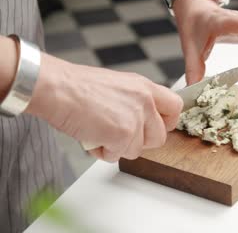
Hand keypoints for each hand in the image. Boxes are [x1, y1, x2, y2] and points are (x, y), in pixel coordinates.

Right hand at [26, 54, 182, 162]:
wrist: (57, 88)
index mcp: (145, 87)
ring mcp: (136, 118)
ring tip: (99, 132)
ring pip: (137, 150)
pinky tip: (91, 136)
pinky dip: (102, 152)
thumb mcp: (118, 86)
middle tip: (119, 135)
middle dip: (139, 142)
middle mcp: (145, 101)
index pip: (175, 107)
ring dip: (118, 148)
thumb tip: (141, 121)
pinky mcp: (123, 134)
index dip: (166, 122)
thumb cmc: (78, 87)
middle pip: (159, 137)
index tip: (153, 127)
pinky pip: (117, 156)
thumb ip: (135, 101)